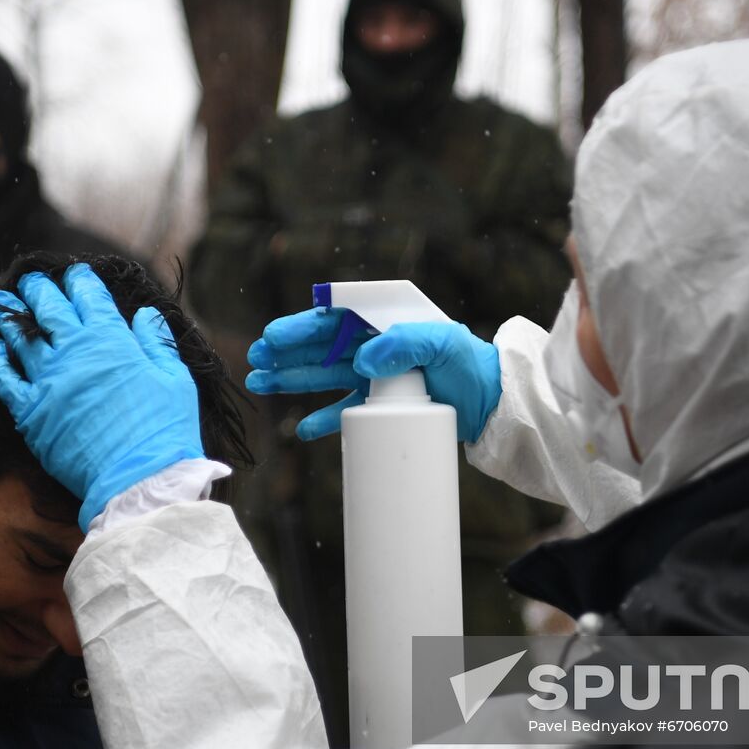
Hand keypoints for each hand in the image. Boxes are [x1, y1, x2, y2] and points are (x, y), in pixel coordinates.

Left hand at [0, 264, 203, 531]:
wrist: (138, 479)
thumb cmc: (164, 430)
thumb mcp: (176, 379)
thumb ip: (157, 342)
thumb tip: (144, 314)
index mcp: (112, 340)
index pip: (89, 297)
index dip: (81, 281)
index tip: (76, 274)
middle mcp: (75, 352)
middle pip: (48, 310)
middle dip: (39, 290)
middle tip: (31, 281)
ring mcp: (49, 381)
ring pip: (21, 337)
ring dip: (11, 315)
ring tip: (2, 301)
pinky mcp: (31, 412)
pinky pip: (5, 379)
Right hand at [245, 309, 501, 443]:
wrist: (493, 403)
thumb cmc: (470, 363)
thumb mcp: (442, 343)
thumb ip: (403, 344)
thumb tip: (361, 358)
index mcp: (384, 323)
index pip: (334, 320)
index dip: (300, 327)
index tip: (273, 337)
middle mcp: (375, 348)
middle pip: (320, 348)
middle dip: (286, 354)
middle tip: (254, 361)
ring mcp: (375, 378)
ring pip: (324, 377)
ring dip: (292, 380)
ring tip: (260, 383)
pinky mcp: (382, 406)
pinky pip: (344, 412)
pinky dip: (323, 419)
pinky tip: (301, 427)